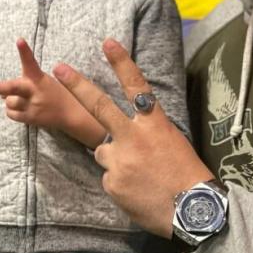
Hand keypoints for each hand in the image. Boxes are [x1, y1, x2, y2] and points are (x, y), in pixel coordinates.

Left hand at [0, 39, 106, 147]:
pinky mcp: (31, 118)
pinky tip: (23, 108)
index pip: (31, 62)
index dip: (24, 51)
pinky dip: (13, 111)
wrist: (74, 114)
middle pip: (12, 88)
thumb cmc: (57, 93)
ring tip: (24, 99)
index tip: (19, 40)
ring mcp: (32, 106)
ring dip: (11, 100)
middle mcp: (34, 92)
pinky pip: (11, 114)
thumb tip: (2, 94)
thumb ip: (25, 83)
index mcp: (40, 79)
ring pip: (8, 102)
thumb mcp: (45, 82)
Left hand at [53, 39, 213, 236]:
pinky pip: (109, 178)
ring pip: (104, 152)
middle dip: (77, 85)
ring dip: (115, 160)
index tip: (107, 43)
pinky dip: (120, 183)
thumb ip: (145, 133)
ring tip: (139, 176)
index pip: (136, 86)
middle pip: (99, 105)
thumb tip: (126, 137)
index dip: (121, 63)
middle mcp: (133, 136)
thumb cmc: (187, 174)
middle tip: (59, 68)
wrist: (192, 209)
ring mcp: (119, 159)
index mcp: (154, 123)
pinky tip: (137, 191)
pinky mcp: (111, 182)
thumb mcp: (171, 142)